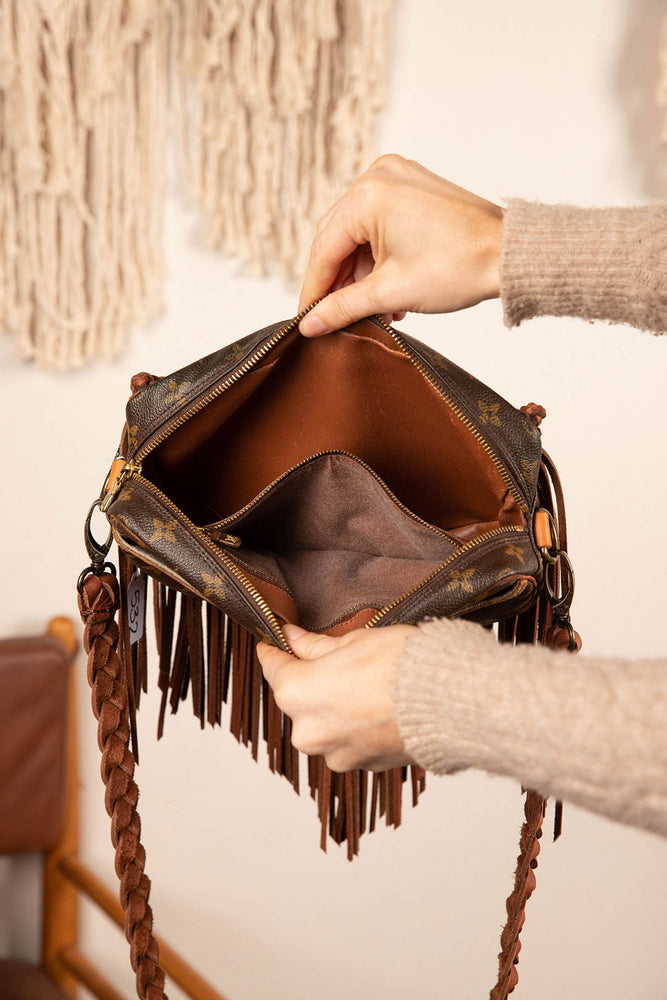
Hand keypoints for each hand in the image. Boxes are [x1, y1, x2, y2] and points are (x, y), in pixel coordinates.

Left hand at [257, 622, 416, 771]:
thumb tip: (293, 638)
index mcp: (297, 693)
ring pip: (324, 725)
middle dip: (313, 682)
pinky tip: (379, 708)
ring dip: (336, 708)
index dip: (275, 651)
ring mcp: (334, 754)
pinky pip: (348, 743)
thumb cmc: (402, 665)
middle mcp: (308, 730)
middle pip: (298, 700)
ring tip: (368, 686)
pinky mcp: (361, 767)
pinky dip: (357, 727)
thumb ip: (316, 646)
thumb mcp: (354, 641)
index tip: (277, 642)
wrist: (448, 701)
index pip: (273, 668)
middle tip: (341, 661)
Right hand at [298, 154, 502, 335]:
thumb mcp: (391, 293)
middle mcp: (378, 177)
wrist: (510, 254)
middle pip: (338, 238)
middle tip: (334, 318)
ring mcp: (397, 178)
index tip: (305, 318)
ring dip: (360, 274)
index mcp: (367, 195)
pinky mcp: (413, 188)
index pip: (324, 249)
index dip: (314, 289)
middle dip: (338, 282)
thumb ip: (343, 307)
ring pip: (359, 234)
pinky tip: (386, 292)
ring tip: (372, 311)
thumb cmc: (461, 265)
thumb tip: (310, 324)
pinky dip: (378, 258)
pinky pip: (379, 224)